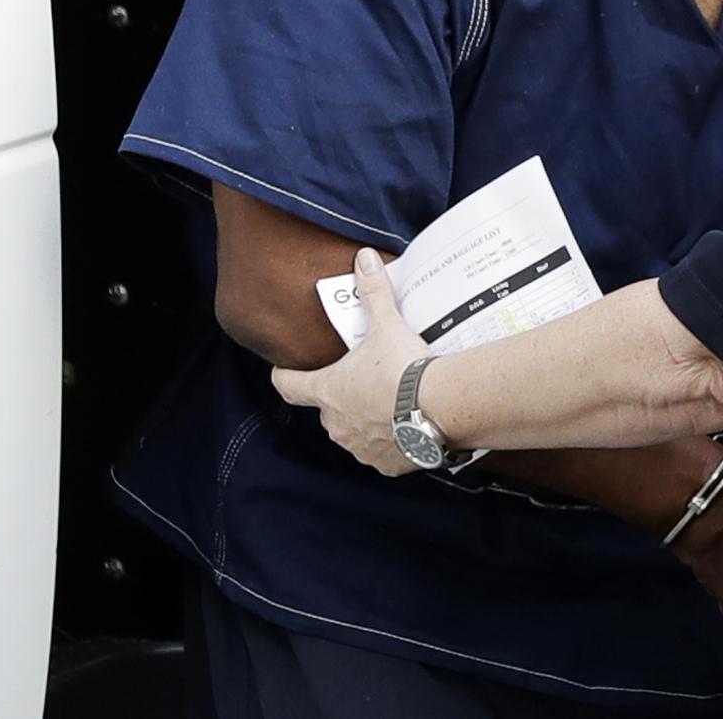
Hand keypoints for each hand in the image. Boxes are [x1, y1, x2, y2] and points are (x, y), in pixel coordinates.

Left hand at [272, 247, 428, 475]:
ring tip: (392, 404)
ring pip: (354, 434)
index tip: (281, 371)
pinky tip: (409, 426)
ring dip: (366, 422)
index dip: (284, 377)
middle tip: (364, 381)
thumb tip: (362, 257)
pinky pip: (382, 454)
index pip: (290, 385)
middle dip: (342, 398)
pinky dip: (391, 443)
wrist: (440, 408)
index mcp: (328, 391)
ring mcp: (360, 447)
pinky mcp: (385, 465)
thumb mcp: (387, 325)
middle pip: (327, 410)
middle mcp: (336, 424)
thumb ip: (373, 292)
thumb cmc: (404, 369)